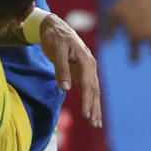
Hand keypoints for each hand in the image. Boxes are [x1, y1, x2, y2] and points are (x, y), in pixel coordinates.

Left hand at [36, 13, 101, 127]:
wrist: (54, 26)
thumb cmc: (55, 37)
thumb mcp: (56, 51)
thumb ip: (61, 69)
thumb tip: (65, 89)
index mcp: (86, 61)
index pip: (88, 85)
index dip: (88, 101)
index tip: (86, 116)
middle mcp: (90, 65)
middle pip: (94, 90)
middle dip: (95, 108)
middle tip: (95, 124)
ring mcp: (86, 69)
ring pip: (93, 91)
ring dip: (94, 107)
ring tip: (96, 123)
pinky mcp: (80, 71)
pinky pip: (87, 88)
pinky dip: (89, 99)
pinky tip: (90, 110)